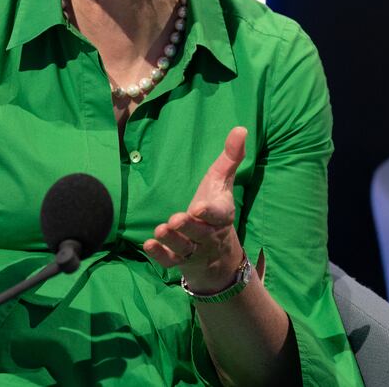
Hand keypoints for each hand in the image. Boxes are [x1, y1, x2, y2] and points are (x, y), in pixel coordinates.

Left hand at [144, 126, 247, 292]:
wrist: (218, 254)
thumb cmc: (216, 210)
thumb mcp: (222, 183)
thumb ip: (230, 158)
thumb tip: (240, 128)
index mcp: (220, 215)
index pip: (218, 214)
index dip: (209, 212)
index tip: (198, 208)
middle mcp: (208, 234)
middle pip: (199, 232)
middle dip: (188, 227)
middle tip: (175, 219)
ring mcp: (194, 249)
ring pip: (184, 247)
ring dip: (172, 240)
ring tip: (160, 230)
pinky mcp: (179, 260)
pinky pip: (169, 260)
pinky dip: (159, 255)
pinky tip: (148, 245)